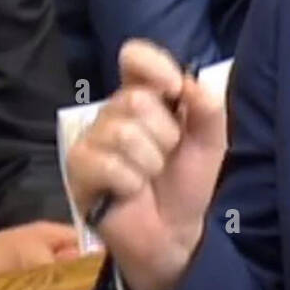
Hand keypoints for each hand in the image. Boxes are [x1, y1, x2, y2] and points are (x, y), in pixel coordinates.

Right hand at [66, 40, 226, 289]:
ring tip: (150, 177)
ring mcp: (92, 139)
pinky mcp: (78, 170)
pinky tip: (131, 192)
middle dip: (165, 135)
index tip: (173, 88)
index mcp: (146, 97)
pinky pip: (108, 164)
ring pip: (124, 133)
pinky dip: (131, 182)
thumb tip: (190, 82)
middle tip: (166, 158)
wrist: (176, 232)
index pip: (135, 58)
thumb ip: (208, 108)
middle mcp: (114, 112)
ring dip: (150, 162)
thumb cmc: (189, 182)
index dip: (153, 65)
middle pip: (135, 100)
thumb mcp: (211, 141)